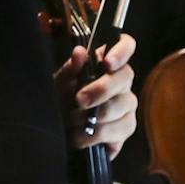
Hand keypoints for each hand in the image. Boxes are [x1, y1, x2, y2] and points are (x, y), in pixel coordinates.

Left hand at [59, 33, 138, 157]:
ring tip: (72, 122)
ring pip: (122, 107)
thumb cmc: (61, 100)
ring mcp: (127, 106)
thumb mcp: (59, 84)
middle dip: (101, 90)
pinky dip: (96, 136)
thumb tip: (80, 52)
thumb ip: (70, 69)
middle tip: (78, 101)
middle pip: (126, 77)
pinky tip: (80, 137)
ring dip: (94, 117)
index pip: (126, 45)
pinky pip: (120, 131)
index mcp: (107, 63)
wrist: (57, 130)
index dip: (121, 51)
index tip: (107, 63)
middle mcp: (122, 82)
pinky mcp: (126, 129)